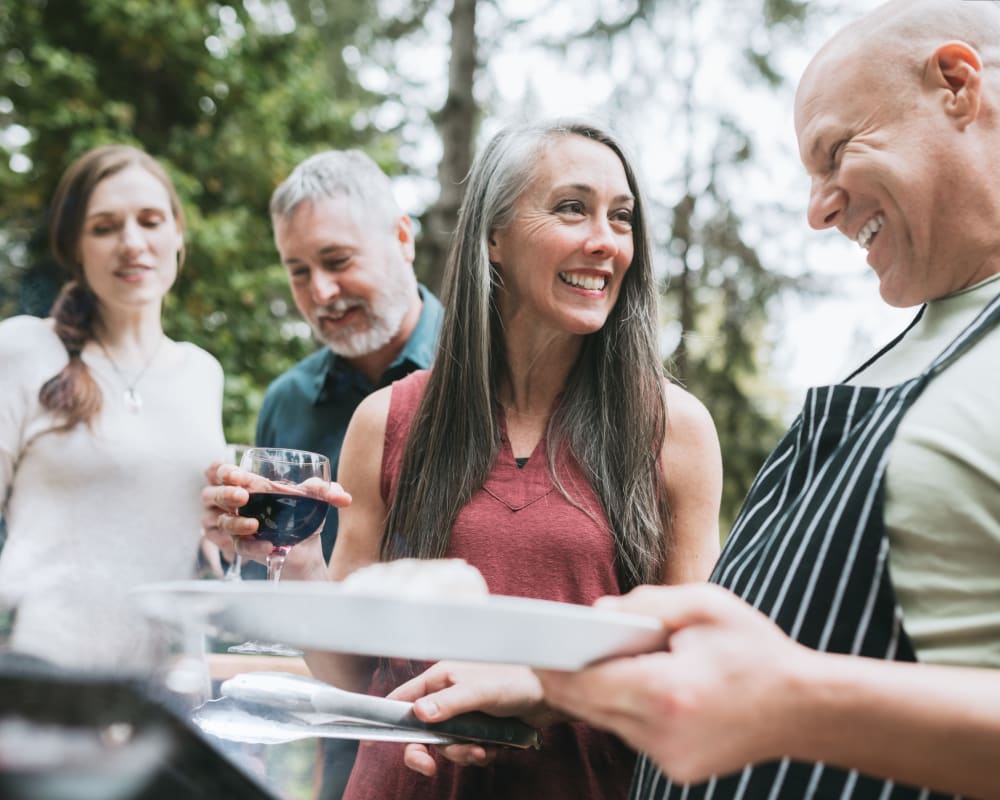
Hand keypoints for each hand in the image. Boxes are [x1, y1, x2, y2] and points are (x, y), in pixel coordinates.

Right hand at [201, 462, 351, 574]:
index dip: (221, 471)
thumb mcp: (313, 498)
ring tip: (254, 524)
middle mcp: (228, 503)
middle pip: (210, 494)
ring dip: (233, 522)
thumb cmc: (301, 514)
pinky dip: (251, 546)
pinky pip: (236, 547)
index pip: (217, 471)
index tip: (238, 475)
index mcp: (241, 482)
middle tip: (243, 496)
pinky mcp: (238, 547)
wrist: (306, 547)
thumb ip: (324, 490)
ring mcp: (230, 526)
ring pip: (217, 522)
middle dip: (224, 493)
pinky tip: (268, 546)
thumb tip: (342, 496)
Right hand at [387, 661, 555, 776]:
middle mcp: (447, 696)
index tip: (375, 741)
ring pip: (445, 745)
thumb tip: (418, 715)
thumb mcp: (479, 690)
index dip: (389, 719)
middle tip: (429, 767)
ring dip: (461, 752)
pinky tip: (494, 747)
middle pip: (420, 730)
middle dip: (426, 750)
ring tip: (483, 747)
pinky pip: (466, 750)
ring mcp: (463, 714)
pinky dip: (478, 753)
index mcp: (440, 678)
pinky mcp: (479, 730)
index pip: (403, 698)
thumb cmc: (516, 680)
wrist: (550, 695)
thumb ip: (448, 703)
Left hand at [536, 584, 811, 783]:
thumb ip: (645, 602)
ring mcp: (670, 759)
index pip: (587, 684)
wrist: (807, 709)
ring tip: (589, 657)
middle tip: (546, 647)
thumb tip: (595, 613)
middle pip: (589, 706)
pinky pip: (632, 733)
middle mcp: (663, 735)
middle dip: (568, 676)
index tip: (531, 646)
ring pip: (608, 721)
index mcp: (668, 692)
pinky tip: (634, 681)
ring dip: (598, 691)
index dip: (554, 665)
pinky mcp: (677, 769)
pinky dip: (626, 707)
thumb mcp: (705, 604)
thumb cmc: (757, 649)